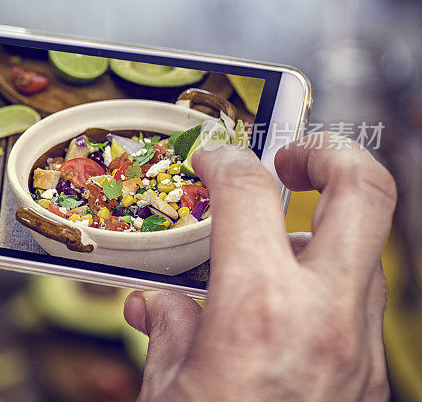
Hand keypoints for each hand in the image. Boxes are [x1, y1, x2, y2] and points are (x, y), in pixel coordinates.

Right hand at [124, 133, 393, 399]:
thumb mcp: (166, 387)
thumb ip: (168, 330)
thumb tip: (157, 305)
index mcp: (257, 310)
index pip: (249, 191)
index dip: (224, 160)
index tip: (211, 161)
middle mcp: (324, 318)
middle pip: (363, 192)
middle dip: (329, 152)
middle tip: (292, 156)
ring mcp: (360, 348)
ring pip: (368, 250)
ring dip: (324, 230)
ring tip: (277, 242)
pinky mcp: (373, 377)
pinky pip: (361, 305)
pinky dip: (326, 286)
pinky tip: (286, 306)